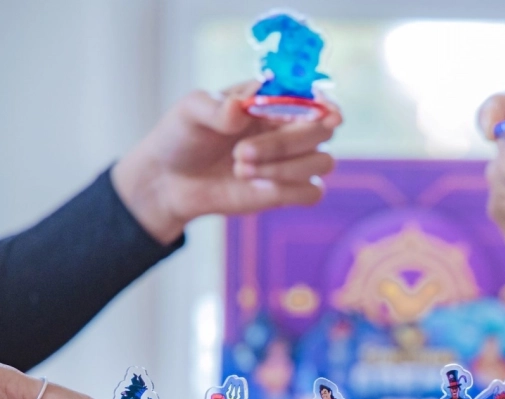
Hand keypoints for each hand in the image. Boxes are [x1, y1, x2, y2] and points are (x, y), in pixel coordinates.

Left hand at [112, 81, 342, 244]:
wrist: (170, 180)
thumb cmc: (183, 136)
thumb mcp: (190, 112)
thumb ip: (215, 107)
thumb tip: (239, 108)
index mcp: (274, 99)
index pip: (315, 96)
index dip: (327, 104)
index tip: (329, 114)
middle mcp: (290, 127)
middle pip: (322, 131)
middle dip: (284, 144)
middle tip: (240, 153)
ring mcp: (292, 161)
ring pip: (322, 162)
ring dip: (284, 169)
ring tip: (239, 169)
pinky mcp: (287, 191)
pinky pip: (312, 192)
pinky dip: (289, 191)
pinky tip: (255, 188)